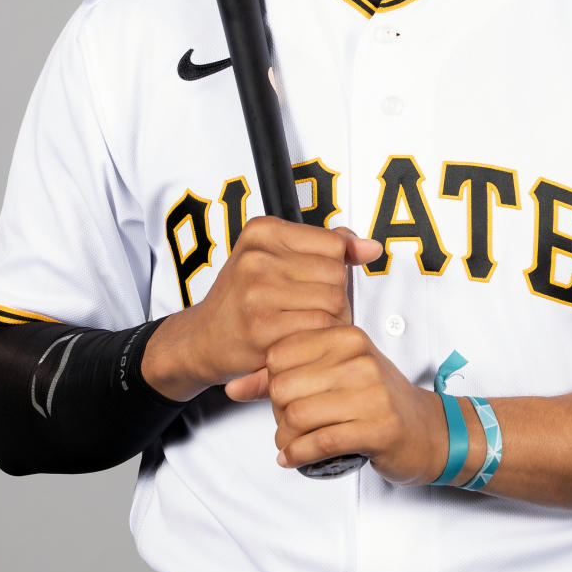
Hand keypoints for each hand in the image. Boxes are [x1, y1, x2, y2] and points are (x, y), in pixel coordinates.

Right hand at [141, 219, 380, 401]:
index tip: (316, 280)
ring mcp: (258, 291)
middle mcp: (258, 256)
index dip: (335, 267)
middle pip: (337, 274)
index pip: (334, 243)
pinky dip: (319, 339)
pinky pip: (320, 329)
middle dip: (334, 296)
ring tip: (306, 325)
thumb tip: (371, 247)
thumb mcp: (276, 258)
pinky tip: (300, 340)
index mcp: (262, 231)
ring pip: (334, 302)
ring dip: (331, 320)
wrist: (201, 339)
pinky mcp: (263, 327)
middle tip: (309, 309)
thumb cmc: (242, 298)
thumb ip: (325, 246)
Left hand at [266, 325, 449, 484]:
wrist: (429, 431)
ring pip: (297, 416)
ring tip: (290, 443)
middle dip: (276, 413)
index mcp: (346, 337)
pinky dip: (298, 455)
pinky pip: (319, 443)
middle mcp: (358, 359)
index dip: (269, 381)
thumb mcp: (334, 375)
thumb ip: (284, 376)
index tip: (282, 397)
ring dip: (285, 438)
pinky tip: (294, 458)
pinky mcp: (378, 428)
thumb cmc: (376, 401)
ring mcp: (371, 393)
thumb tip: (231, 387)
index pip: (278, 354)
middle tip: (287, 424)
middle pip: (283, 387)